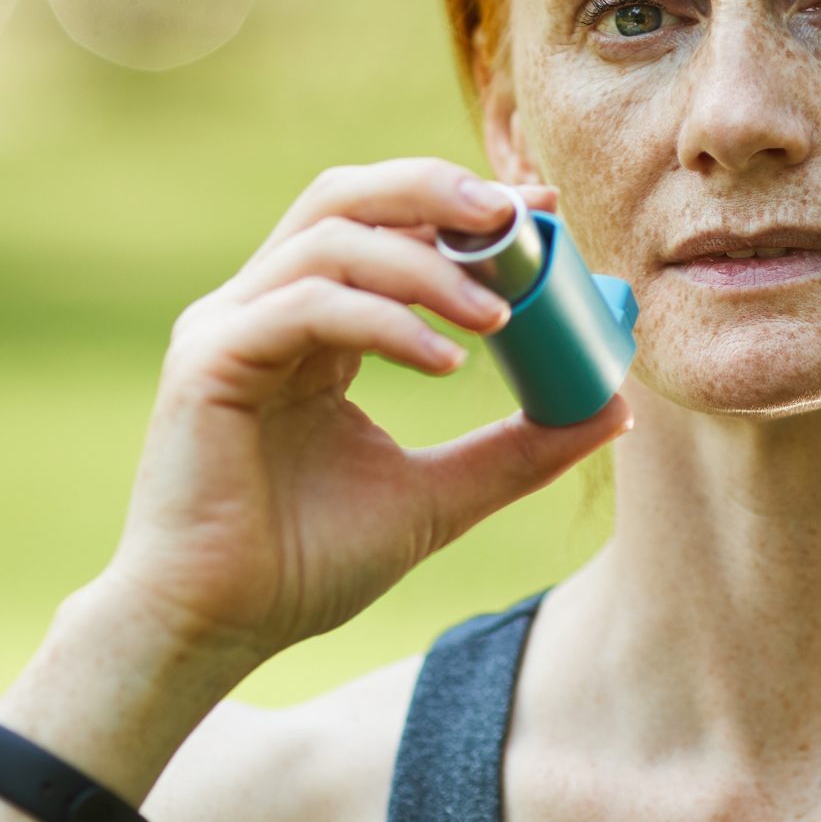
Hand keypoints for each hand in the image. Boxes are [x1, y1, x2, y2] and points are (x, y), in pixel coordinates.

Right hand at [94, 159, 633, 668]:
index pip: (384, 226)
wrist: (218, 629)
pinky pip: (307, 305)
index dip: (461, 205)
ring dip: (425, 264)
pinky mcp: (208, 360)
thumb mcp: (436, 498)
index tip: (541, 209)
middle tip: (518, 216)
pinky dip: (384, 321)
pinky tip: (445, 362)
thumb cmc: (303, 565)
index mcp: (308, 323)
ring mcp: (228, 326)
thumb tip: (611, 410)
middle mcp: (262, 307)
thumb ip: (515, 451)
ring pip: (331, 238)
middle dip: (437, 192)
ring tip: (498, 316)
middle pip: (346, 196)